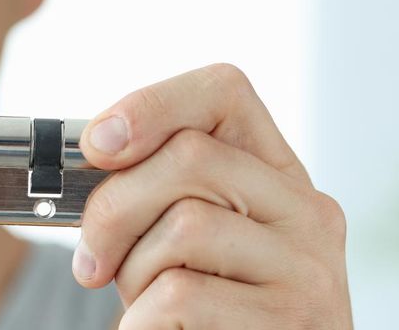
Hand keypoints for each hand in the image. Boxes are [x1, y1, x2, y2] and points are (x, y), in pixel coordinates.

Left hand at [75, 64, 351, 328]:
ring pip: (183, 226)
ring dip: (132, 273)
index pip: (224, 92)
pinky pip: (179, 295)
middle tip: (91, 261)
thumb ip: (156, 193)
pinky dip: (141, 320)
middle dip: (112, 209)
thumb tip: (93, 151)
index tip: (97, 145)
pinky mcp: (291, 320)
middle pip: (187, 158)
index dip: (150, 105)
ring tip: (143, 304)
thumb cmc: (207, 313)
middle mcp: (305, 211)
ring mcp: (306, 267)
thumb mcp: (184, 240)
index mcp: (276, 176)